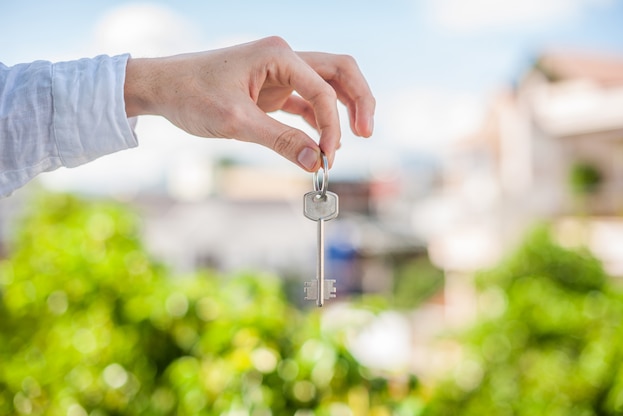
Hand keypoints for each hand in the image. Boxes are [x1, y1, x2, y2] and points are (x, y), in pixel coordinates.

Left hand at [124, 36, 374, 170]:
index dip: (332, 126)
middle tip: (366, 133)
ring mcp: (280, 72)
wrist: (161, 87)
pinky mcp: (273, 88)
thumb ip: (279, 141)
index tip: (326, 158)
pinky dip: (318, 121)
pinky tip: (322, 142)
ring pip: (327, 85)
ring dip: (342, 111)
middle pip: (339, 73)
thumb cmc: (191, 95)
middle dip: (358, 101)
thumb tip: (314, 162)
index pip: (323, 89)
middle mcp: (284, 58)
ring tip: (352, 139)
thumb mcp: (236, 122)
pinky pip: (307, 101)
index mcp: (278, 55)